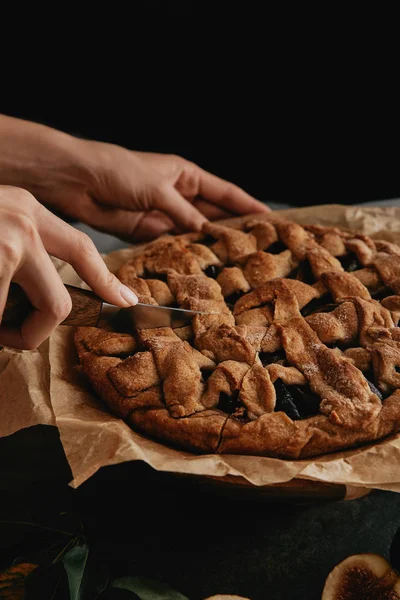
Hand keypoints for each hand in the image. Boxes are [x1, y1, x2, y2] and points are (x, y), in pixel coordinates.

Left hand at [0, 115, 269, 241]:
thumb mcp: (158, 188)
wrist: (77, 180)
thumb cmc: (118, 170)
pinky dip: (184, 256)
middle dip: (232, 231)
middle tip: (256, 250)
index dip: (248, 206)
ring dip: (209, 247)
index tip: (271, 220)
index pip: (225, 193)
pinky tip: (198, 268)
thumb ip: (184, 214)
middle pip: (213, 216)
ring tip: (232, 264)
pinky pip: (172, 246)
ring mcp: (164, 216)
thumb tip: (208, 234)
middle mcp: (179, 195)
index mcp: (186, 175)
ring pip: (194, 234)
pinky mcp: (146, 233)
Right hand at [0, 186, 137, 349]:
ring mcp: (11, 244)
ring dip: (8, 332)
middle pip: (61, 301)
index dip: (103, 281)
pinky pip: (1, 319)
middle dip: (38, 330)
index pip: (80, 248)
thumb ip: (17, 245)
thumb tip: (30, 288)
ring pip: (38, 315)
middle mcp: (26, 223)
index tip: (125, 301)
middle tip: (14, 338)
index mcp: (28, 209)